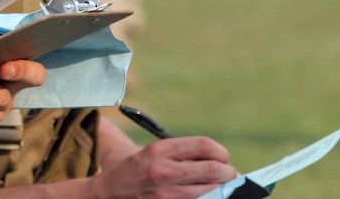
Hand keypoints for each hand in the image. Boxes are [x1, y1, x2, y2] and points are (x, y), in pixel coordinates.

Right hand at [88, 136, 237, 198]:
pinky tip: (207, 195)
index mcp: (160, 149)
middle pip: (214, 171)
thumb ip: (183, 156)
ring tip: (222, 188)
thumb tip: (220, 164)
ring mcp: (167, 194)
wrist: (109, 192)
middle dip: (229, 174)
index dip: (221, 153)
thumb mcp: (154, 154)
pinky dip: (209, 198)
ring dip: (224, 190)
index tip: (223, 158)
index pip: (205, 146)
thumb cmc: (136, 171)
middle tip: (230, 176)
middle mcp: (164, 170)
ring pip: (213, 192)